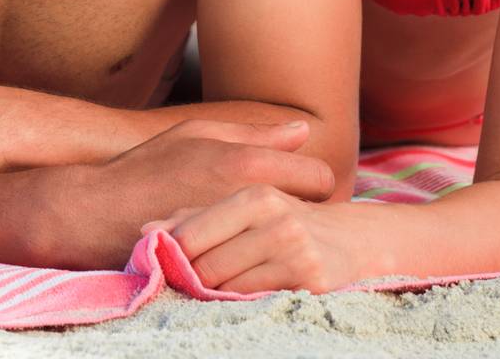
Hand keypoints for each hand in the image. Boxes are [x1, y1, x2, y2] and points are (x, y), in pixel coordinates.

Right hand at [2, 117, 336, 271]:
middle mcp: (249, 203)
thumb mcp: (200, 133)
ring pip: (291, 245)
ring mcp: (237, 240)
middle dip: (305, 213)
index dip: (312, 182)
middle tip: (289, 213)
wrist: (99, 214)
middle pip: (312, 215)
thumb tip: (304, 130)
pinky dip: (260, 262)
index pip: (320, 179)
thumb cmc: (150, 165)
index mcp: (248, 164)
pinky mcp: (222, 271)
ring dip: (284, 240)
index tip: (300, 186)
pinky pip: (264, 270)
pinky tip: (245, 257)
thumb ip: (257, 135)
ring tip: (267, 236)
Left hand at [140, 191, 357, 293]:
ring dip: (218, 296)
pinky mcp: (310, 280)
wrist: (352, 241)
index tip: (169, 266)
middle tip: (191, 284)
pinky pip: (256, 302)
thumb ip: (196, 215)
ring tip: (219, 290)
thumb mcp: (244, 208)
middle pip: (208, 266)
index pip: (192, 235)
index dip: (175, 257)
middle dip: (196, 281)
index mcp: (255, 194)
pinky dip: (243, 304)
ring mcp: (295, 249)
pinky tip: (244, 298)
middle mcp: (276, 217)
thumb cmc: (283, 222)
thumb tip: (147, 229)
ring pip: (229, 288)